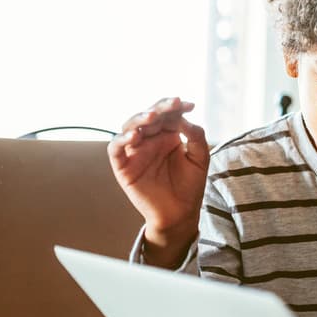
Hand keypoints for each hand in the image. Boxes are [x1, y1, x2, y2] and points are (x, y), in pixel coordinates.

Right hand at [108, 97, 208, 268]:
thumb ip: (196, 136)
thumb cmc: (190, 185)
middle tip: (172, 104)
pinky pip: (115, 148)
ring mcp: (135, 151)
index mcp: (169, 135)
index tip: (189, 105)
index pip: (168, 114)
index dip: (176, 107)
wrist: (180, 213)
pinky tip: (135, 136)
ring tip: (152, 116)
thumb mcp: (200, 157)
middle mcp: (150, 140)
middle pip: (149, 116)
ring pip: (130, 127)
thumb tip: (184, 118)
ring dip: (139, 119)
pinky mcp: (123, 166)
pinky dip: (121, 139)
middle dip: (160, 108)